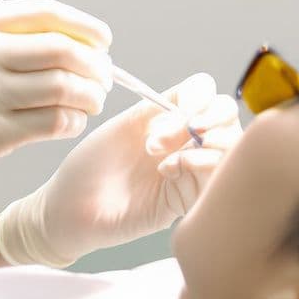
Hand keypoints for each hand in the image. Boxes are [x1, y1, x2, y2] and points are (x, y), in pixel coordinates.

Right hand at [0, 0, 114, 233]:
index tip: (103, 41)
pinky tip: (69, 124)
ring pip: (62, 87)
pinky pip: (50, 123)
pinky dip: (70, 122)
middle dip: (95, 63)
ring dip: (89, 95)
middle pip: (60, 48)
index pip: (43, 13)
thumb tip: (71, 41)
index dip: (83, 25)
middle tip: (105, 77)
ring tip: (91, 102)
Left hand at [0, 74, 241, 268]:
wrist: (68, 208)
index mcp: (169, 122)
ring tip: (165, 153)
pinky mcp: (187, 200)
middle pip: (229, 121)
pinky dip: (200, 165)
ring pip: (230, 150)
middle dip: (210, 118)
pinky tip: (168, 168)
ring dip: (206, 143)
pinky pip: (214, 178)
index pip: (211, 98)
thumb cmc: (90, 166)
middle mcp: (184, 145)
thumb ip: (159, 107)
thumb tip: (198, 90)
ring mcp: (188, 173)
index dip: (205, 97)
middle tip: (180, 129)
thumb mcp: (124, 125)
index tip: (185, 104)